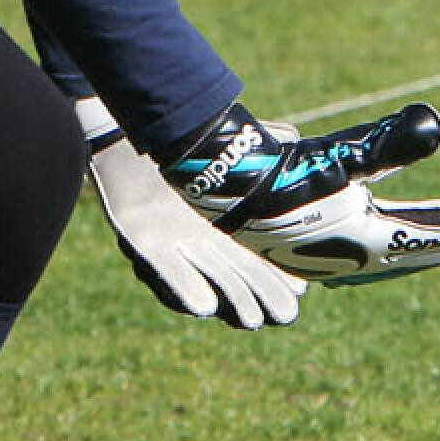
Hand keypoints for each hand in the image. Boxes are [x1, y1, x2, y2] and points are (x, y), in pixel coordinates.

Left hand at [76, 98, 306, 327]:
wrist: (136, 121)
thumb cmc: (186, 133)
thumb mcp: (235, 138)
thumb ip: (267, 144)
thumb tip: (298, 146)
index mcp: (222, 216)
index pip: (256, 254)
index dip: (278, 274)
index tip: (303, 290)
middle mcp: (198, 236)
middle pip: (236, 275)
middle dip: (260, 296)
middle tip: (286, 316)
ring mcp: (171, 241)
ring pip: (207, 277)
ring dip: (230, 299)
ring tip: (252, 319)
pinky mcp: (141, 240)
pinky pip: (164, 269)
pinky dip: (183, 287)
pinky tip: (204, 306)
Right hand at [161, 101, 439, 286]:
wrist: (226, 188)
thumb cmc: (283, 173)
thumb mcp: (340, 154)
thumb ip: (388, 142)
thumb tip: (434, 124)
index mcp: (365, 242)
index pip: (426, 237)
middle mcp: (352, 257)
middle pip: (414, 249)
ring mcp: (330, 255)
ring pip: (391, 252)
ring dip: (421, 241)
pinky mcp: (311, 246)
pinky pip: (366, 247)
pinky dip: (390, 240)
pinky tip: (386, 231)